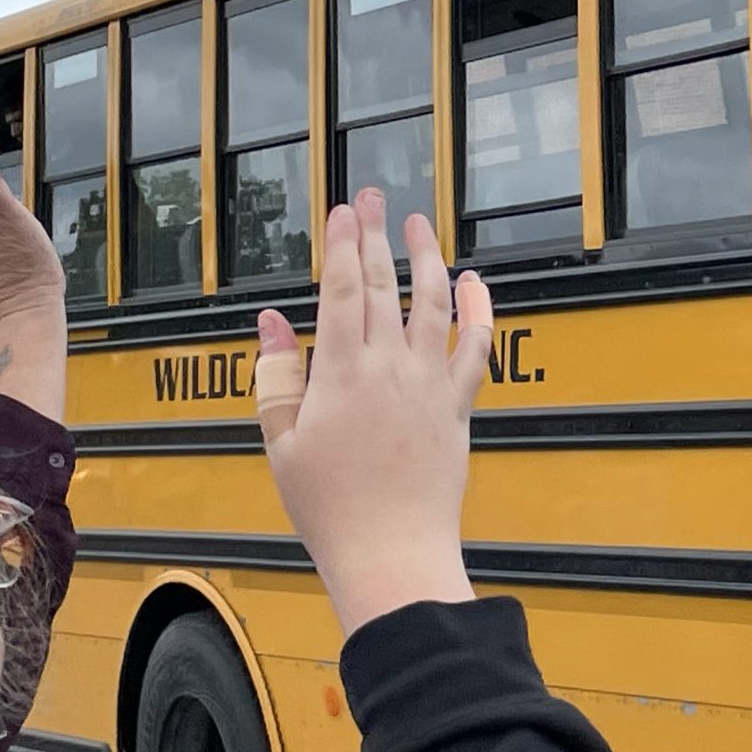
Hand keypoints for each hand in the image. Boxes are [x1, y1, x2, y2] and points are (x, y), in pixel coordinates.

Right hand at [254, 191, 491, 635]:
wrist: (392, 554)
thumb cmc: (330, 508)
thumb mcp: (282, 442)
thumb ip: (278, 375)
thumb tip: (272, 321)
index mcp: (341, 374)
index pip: (342, 290)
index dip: (342, 244)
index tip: (342, 209)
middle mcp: (390, 368)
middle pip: (384, 285)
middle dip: (376, 235)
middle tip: (373, 197)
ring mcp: (430, 384)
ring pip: (433, 303)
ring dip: (426, 258)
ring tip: (419, 225)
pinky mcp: (457, 406)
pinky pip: (477, 347)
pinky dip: (479, 310)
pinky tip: (474, 282)